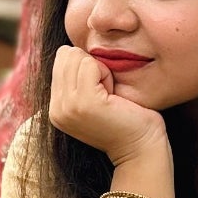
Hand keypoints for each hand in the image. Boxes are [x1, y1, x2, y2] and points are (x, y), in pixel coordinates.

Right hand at [47, 45, 169, 171]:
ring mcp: (67, 107)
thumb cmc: (127, 120)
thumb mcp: (93, 99)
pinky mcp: (83, 103)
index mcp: (56, 108)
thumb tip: (70, 49)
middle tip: (108, 94)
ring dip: (100, 70)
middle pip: (66, 55)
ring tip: (110, 96)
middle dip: (92, 66)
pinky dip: (106, 74)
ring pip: (77, 57)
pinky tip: (114, 97)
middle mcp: (56, 109)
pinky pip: (90, 64)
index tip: (101, 93)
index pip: (60, 59)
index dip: (86, 67)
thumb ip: (78, 80)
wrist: (141, 149)